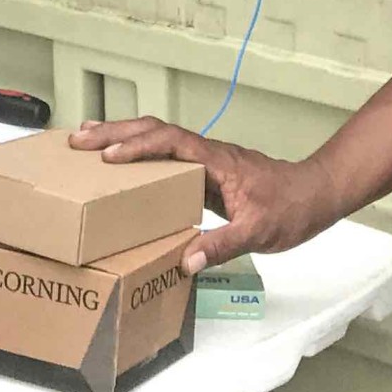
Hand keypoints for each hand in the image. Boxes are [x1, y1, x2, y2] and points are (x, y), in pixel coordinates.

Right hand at [70, 118, 334, 273]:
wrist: (314, 195)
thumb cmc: (291, 208)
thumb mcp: (260, 232)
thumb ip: (224, 244)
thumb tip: (185, 260)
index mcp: (216, 160)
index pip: (169, 142)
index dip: (137, 147)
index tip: (107, 157)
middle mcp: (206, 153)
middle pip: (154, 130)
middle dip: (114, 131)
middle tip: (77, 138)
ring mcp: (204, 160)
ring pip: (157, 137)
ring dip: (123, 136)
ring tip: (87, 139)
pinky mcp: (204, 171)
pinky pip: (164, 154)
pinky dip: (138, 152)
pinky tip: (124, 164)